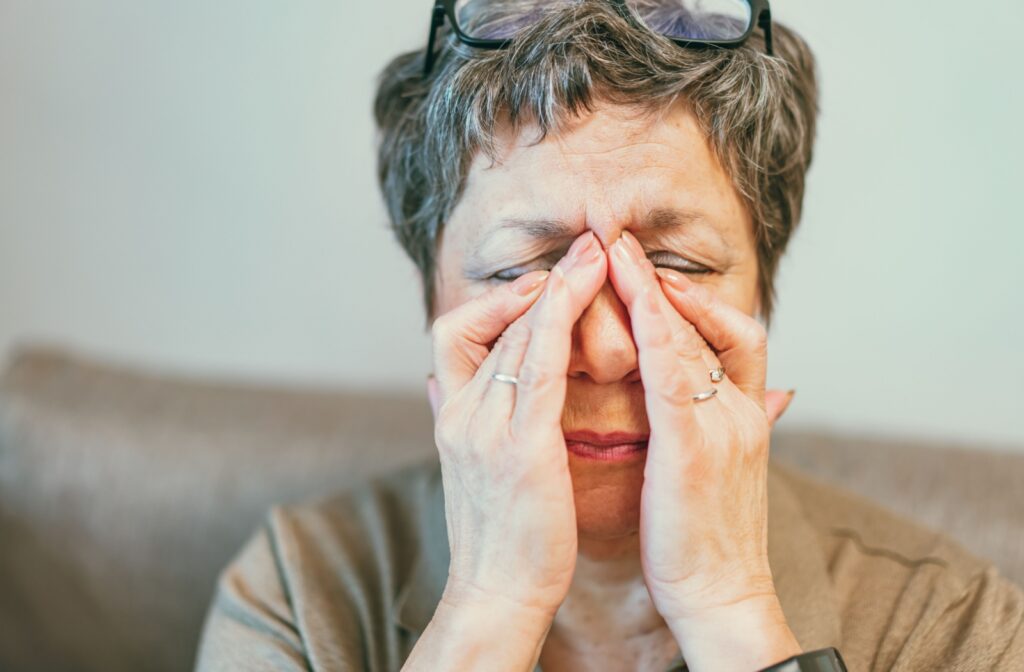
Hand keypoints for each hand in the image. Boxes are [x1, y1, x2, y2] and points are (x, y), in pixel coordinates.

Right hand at [426, 231, 606, 620]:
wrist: (496, 593)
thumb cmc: (498, 535)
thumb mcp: (467, 467)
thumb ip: (454, 418)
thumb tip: (434, 384)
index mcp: (451, 416)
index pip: (456, 331)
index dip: (498, 299)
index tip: (542, 284)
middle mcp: (461, 413)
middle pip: (490, 321)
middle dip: (540, 280)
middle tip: (585, 247)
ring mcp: (485, 427)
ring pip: (515, 332)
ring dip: (557, 285)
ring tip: (597, 253)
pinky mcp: (520, 446)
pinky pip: (538, 365)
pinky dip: (560, 319)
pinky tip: (587, 292)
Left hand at [606, 230, 799, 668]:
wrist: (724, 596)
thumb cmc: (708, 539)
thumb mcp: (722, 472)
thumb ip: (723, 425)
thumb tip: (746, 396)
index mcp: (743, 415)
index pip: (726, 335)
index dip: (689, 296)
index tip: (650, 269)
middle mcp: (738, 410)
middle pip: (701, 325)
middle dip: (658, 278)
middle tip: (619, 236)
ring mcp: (722, 425)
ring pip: (688, 337)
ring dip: (650, 287)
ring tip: (615, 248)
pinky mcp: (694, 448)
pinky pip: (674, 374)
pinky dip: (657, 330)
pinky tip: (633, 300)